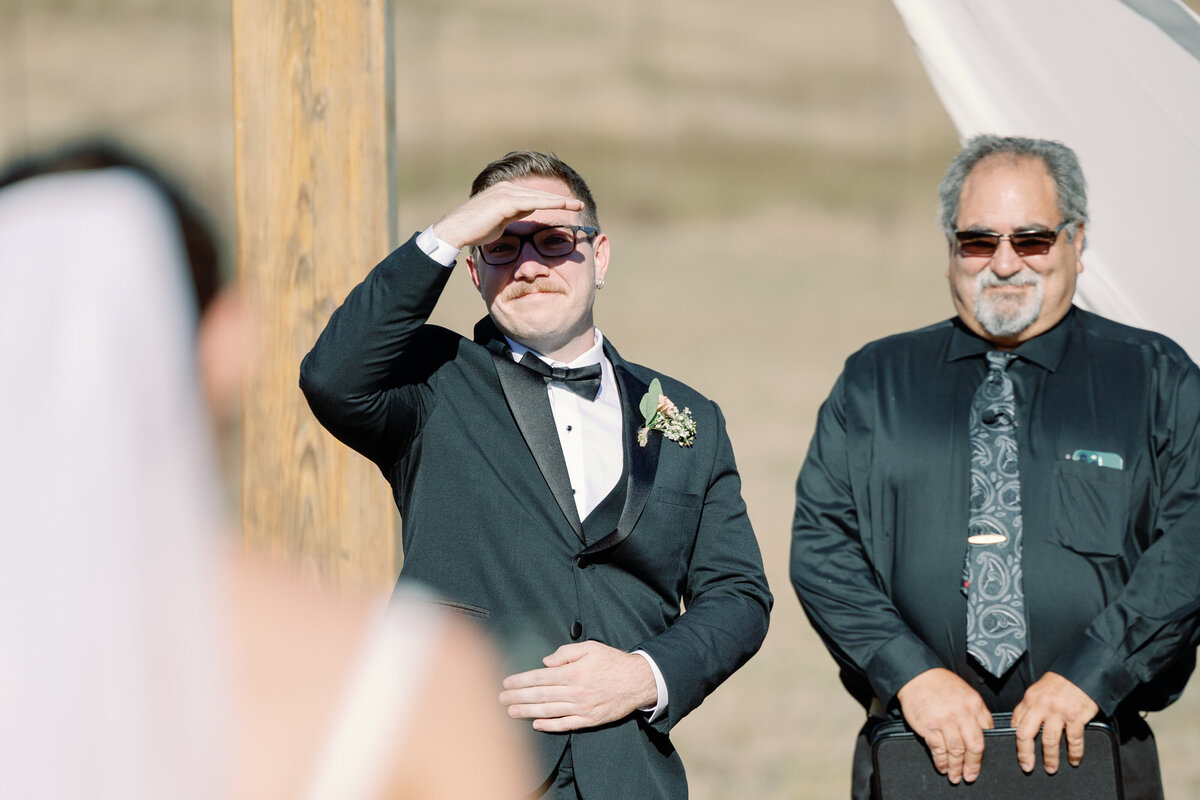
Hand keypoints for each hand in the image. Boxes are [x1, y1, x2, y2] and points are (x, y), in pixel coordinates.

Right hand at [430, 181, 583, 249]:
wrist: (456, 230)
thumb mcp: (500, 221)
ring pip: (539, 196)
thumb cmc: (475, 230)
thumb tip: (528, 213)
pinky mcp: (505, 200)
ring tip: (577, 205)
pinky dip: (549, 204)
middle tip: (579, 204)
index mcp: (506, 192)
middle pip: (540, 194)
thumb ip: (514, 214)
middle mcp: (507, 188)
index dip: (552, 202)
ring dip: (559, 202)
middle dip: (561, 201)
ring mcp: (506, 192)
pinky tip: (562, 206)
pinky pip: (533, 202)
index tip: (569, 207)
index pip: (535, 197)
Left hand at [499, 641, 656, 732]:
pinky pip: (565, 724)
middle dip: (517, 697)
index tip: (506, 682)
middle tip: (500, 698)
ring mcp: (581, 708)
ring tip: (511, 711)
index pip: (540, 678)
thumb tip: (546, 661)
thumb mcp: (590, 647)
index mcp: (573, 672)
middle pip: (540, 696)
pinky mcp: (589, 720)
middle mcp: (575, 692)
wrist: (638, 681)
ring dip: (527, 712)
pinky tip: (536, 724)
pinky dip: (549, 725)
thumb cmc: (613, 662)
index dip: (521, 681)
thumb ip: (566, 652)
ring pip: (548, 711)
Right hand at [895, 668, 993, 783]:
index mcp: (974, 705)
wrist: (917, 675)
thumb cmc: (940, 683)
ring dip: (956, 767)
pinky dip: (941, 761)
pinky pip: (938, 750)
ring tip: (955, 776)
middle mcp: (962, 714)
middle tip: (970, 776)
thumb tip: (984, 732)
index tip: (980, 760)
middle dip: (973, 765)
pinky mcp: (929, 727)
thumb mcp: (966, 692)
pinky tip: (942, 766)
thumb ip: (976, 712)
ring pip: (957, 752)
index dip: (984, 750)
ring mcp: (945, 721)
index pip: (987, 733)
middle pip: (974, 747)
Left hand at [1011, 672, 1098, 773]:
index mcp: (1030, 699)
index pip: (1016, 722)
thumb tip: (1023, 724)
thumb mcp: (1039, 689)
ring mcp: (1058, 712)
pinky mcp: (1075, 717)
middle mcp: (1041, 706)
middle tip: (1027, 766)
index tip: (1017, 751)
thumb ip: (1032, 706)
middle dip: (1025, 754)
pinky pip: (1073, 740)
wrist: (1082, 672)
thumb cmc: (1061, 682)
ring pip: (1049, 741)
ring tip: (1051, 768)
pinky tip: (1074, 760)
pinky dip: (1074, 753)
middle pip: (1026, 735)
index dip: (1015, 739)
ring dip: (1050, 758)